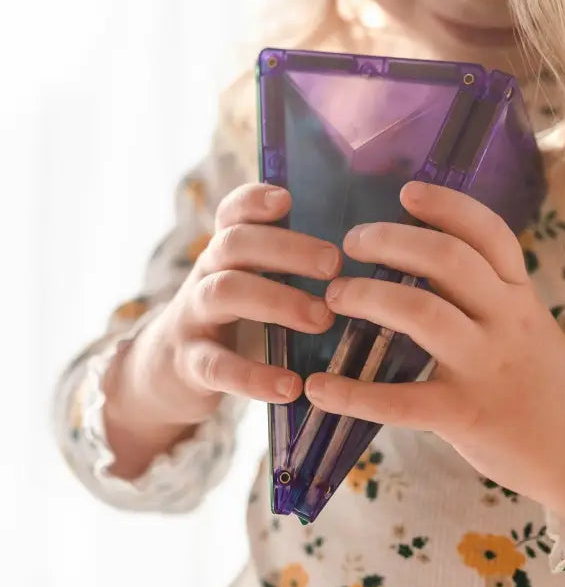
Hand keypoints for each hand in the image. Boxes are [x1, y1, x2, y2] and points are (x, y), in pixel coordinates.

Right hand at [149, 183, 341, 421]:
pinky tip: (291, 387)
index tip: (287, 199)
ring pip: (225, 292)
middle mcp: (208, 273)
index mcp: (229, 251)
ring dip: (277, 301)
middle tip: (334, 264)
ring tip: (323, 319)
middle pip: (235, 244)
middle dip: (286, 249)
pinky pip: (217, 365)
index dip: (254, 199)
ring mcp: (194, 316)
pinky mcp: (189, 363)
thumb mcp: (257, 282)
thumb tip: (374, 252)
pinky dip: (255, 376)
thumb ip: (296, 265)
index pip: (233, 212)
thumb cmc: (238, 319)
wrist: (168, 372)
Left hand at [303, 181, 564, 519]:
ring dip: (368, 296)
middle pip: (447, 260)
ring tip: (334, 296)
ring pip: (421, 314)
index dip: (448, 206)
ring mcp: (485, 366)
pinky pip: (400, 400)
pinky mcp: (464, 413)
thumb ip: (486, 295)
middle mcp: (505, 320)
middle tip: (352, 242)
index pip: (489, 234)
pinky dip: (353, 393)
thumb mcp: (528, 324)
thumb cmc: (544, 380)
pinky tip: (319, 387)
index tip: (406, 192)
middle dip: (391, 241)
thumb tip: (421, 260)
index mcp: (520, 294)